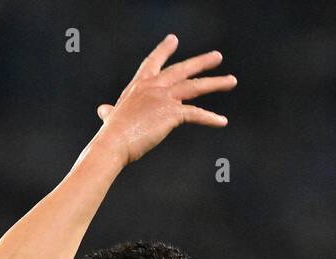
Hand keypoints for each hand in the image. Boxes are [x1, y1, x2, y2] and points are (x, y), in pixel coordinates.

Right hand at [93, 34, 236, 166]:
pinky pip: (196, 114)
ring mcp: (164, 97)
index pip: (153, 63)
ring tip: (232, 81)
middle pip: (182, 70)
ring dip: (215, 83)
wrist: (114, 142)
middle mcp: (153, 86)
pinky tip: (222, 121)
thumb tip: (103, 111)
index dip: (164, 50)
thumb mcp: (111, 117)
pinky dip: (210, 118)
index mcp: (139, 85)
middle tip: (217, 56)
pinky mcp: (172, 112)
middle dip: (201, 62)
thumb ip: (110, 112)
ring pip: (195, 87)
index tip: (174, 39)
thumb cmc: (112, 133)